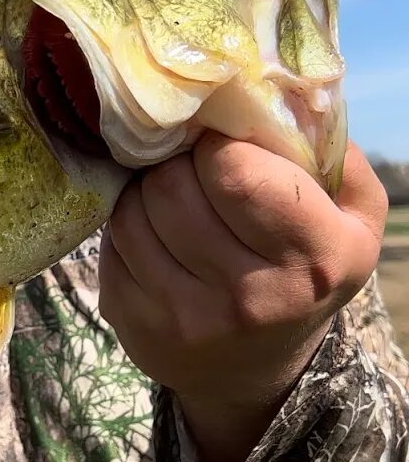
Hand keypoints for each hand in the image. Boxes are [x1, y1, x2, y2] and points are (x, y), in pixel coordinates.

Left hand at [99, 132, 386, 461]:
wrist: (258, 370)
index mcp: (313, 257)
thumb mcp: (350, 215)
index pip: (232, 171)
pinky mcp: (135, 325)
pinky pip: (109, 244)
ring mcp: (187, 317)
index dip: (215, 145)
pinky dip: (125, 227)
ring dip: (144, 192)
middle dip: (175, 164)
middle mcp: (252, 296)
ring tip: (171, 200)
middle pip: (172, 186)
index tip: (219, 147)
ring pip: (132, 211)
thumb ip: (328, 151)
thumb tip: (274, 91)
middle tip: (188, 168)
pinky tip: (153, 235)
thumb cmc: (306, 267)